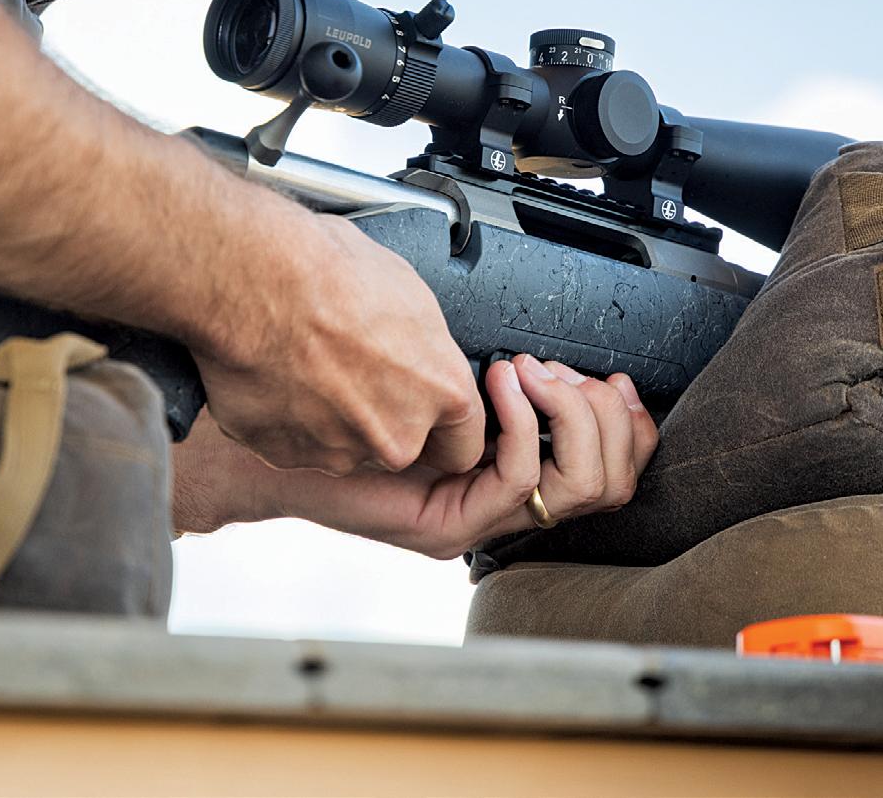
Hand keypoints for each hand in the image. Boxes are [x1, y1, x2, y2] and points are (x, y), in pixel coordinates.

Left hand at [172, 355, 658, 558]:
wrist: (264, 397)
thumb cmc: (327, 369)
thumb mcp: (423, 356)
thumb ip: (479, 366)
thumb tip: (529, 355)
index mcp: (494, 468)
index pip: (604, 460)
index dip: (618, 416)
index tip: (600, 372)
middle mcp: (491, 503)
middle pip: (607, 480)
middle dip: (604, 416)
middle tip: (564, 372)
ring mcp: (472, 520)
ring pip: (578, 485)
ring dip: (568, 418)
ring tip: (529, 374)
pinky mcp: (447, 527)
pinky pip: (519, 480)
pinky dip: (522, 425)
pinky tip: (500, 386)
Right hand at [192, 210, 484, 476]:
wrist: (252, 282)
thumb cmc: (325, 272)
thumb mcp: (408, 295)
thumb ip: (423, 347)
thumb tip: (419, 348)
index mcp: (441, 392)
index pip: (466, 444)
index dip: (443, 428)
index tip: (429, 417)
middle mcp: (397, 434)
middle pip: (402, 445)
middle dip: (382, 418)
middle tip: (354, 370)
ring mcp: (341, 451)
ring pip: (347, 446)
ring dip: (334, 418)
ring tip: (309, 364)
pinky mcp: (288, 455)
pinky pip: (298, 444)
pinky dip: (291, 420)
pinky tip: (280, 376)